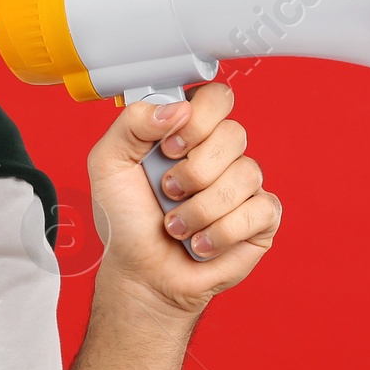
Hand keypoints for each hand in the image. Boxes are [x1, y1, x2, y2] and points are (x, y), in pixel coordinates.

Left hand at [84, 80, 280, 315]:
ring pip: (246, 174)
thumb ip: (131, 123)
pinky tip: (200, 243)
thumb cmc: (125, 218)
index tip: (169, 147)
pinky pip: (260, 209)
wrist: (140, 272)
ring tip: (176, 225)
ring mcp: (243, 185)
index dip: (198, 119)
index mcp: (186, 131)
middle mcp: (218, 153)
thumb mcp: (108, 163)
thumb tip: (177, 108)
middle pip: (234, 134)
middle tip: (168, 190)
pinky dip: (222, 232)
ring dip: (200, 209)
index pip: (215, 98)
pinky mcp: (260, 218)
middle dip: (194, 171)